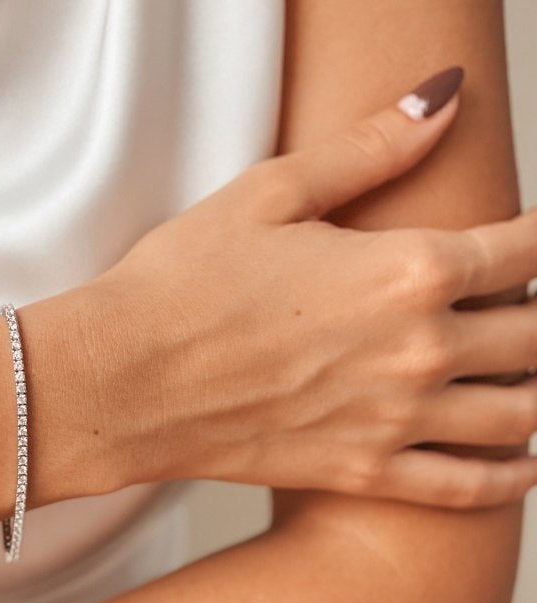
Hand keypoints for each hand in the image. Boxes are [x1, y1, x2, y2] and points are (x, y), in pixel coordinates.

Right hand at [84, 66, 536, 508]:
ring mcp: (394, 419)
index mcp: (406, 270)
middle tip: (521, 307)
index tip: (533, 237)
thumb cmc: (180, 286)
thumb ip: (369, 148)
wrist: (123, 380)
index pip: (523, 249)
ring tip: (523, 378)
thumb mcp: (269, 195)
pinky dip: (508, 478)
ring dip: (536, 393)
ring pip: (519, 415)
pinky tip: (521, 464)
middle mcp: (418, 348)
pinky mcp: (361, 473)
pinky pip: (467, 488)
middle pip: (535, 335)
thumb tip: (442, 98)